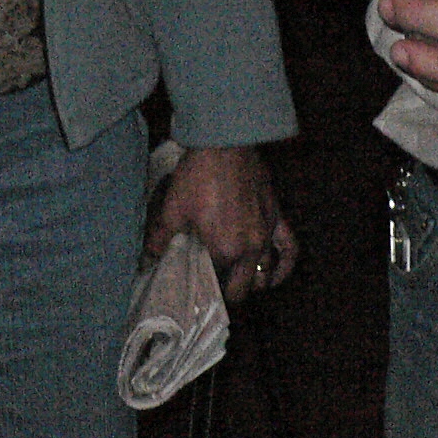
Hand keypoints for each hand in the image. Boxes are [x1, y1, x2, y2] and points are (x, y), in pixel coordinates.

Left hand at [146, 144, 297, 299]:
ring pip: (264, 275)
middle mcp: (249, 249)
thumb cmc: (197, 177)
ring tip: (238, 283)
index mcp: (223, 251)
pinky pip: (290, 249)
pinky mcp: (277, 218)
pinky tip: (274, 276)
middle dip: (228, 294)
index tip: (193, 289)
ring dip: (252, 283)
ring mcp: (267, 235)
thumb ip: (160, 240)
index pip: (214, 284)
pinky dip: (285, 267)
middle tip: (213, 289)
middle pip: (242, 288)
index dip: (202, 289)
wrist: (224, 144)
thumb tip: (147, 259)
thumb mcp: (172, 210)